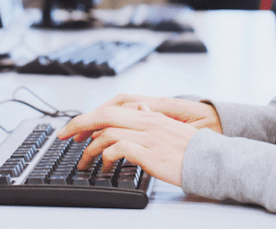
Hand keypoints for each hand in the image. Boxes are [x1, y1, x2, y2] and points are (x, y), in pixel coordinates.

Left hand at [57, 102, 198, 186]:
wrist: (212, 159)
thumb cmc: (193, 147)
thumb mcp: (172, 125)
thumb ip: (154, 116)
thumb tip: (142, 107)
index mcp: (150, 115)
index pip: (112, 109)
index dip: (90, 117)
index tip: (75, 129)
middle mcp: (147, 121)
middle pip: (104, 115)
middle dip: (79, 124)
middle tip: (64, 137)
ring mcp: (148, 136)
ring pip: (108, 132)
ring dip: (90, 148)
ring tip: (83, 162)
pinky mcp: (150, 153)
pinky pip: (119, 149)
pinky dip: (106, 156)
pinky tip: (103, 166)